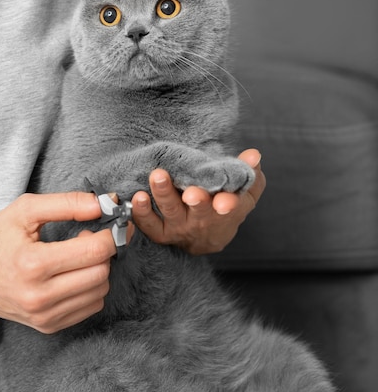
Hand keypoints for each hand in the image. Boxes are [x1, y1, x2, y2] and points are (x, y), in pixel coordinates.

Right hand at [0, 193, 132, 332]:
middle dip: (104, 251)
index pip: (95, 251)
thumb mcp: (25, 210)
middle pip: (101, 273)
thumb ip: (67, 203)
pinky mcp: (48, 327)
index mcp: (33, 264)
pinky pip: (90, 307)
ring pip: (100, 291)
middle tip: (89, 238)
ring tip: (77, 256)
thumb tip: (103, 205)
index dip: (111, 235)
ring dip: (98, 270)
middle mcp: (40, 296)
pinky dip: (90, 288)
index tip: (112, 223)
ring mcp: (44, 316)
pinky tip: (73, 274)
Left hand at [131, 149, 264, 254]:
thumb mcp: (245, 190)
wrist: (208, 237)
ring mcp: (181, 227)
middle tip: (190, 191)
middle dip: (196, 201)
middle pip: (199, 210)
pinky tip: (138, 196)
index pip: (231, 207)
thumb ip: (249, 171)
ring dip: (164, 195)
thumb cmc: (226, 202)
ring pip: (171, 213)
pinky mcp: (162, 232)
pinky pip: (150, 226)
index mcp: (226, 208)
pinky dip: (142, 213)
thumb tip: (254, 154)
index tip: (224, 202)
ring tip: (157, 177)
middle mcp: (203, 219)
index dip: (228, 204)